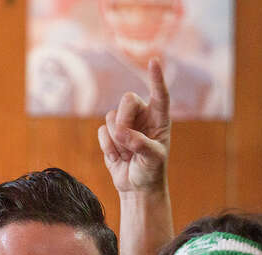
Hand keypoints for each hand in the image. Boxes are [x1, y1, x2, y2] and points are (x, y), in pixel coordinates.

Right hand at [98, 58, 170, 193]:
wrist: (136, 187)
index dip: (156, 78)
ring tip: (128, 154)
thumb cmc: (151, 171)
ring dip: (117, 139)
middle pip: (127, 99)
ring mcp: (125, 123)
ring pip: (112, 116)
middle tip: (127, 140)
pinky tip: (118, 157)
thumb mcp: (153, 159)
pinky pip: (102, 131)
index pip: (160, 94)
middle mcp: (142, 116)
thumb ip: (140, 144)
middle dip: (124, 120)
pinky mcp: (110, 133)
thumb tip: (120, 132)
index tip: (154, 61)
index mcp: (160, 118)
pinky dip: (108, 147)